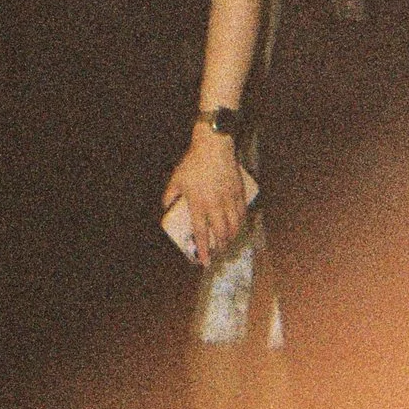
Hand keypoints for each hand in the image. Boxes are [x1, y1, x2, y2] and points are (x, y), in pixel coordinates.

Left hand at [162, 130, 249, 266]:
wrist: (214, 146)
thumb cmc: (193, 162)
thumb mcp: (176, 179)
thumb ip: (169, 195)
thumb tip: (165, 207)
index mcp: (199, 204)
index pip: (201, 233)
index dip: (203, 250)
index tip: (205, 262)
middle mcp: (215, 205)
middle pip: (221, 234)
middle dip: (220, 247)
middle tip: (217, 253)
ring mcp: (229, 199)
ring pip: (234, 226)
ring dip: (231, 238)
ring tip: (227, 243)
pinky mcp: (239, 192)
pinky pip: (242, 213)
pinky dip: (241, 224)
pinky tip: (238, 227)